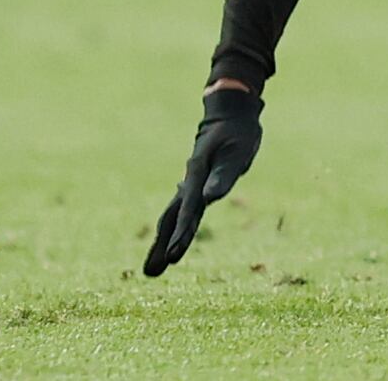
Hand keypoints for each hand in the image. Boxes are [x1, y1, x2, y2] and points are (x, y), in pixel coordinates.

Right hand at [143, 84, 262, 276]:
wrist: (230, 113)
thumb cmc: (238, 132)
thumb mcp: (236, 152)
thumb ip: (223, 176)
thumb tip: (209, 199)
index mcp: (197, 175)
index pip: (189, 210)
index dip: (182, 233)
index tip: (173, 256)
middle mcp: (190, 182)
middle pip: (172, 219)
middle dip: (162, 246)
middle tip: (150, 274)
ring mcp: (191, 184)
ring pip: (173, 217)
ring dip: (162, 241)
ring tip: (152, 269)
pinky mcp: (197, 185)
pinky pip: (181, 211)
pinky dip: (172, 227)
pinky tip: (167, 238)